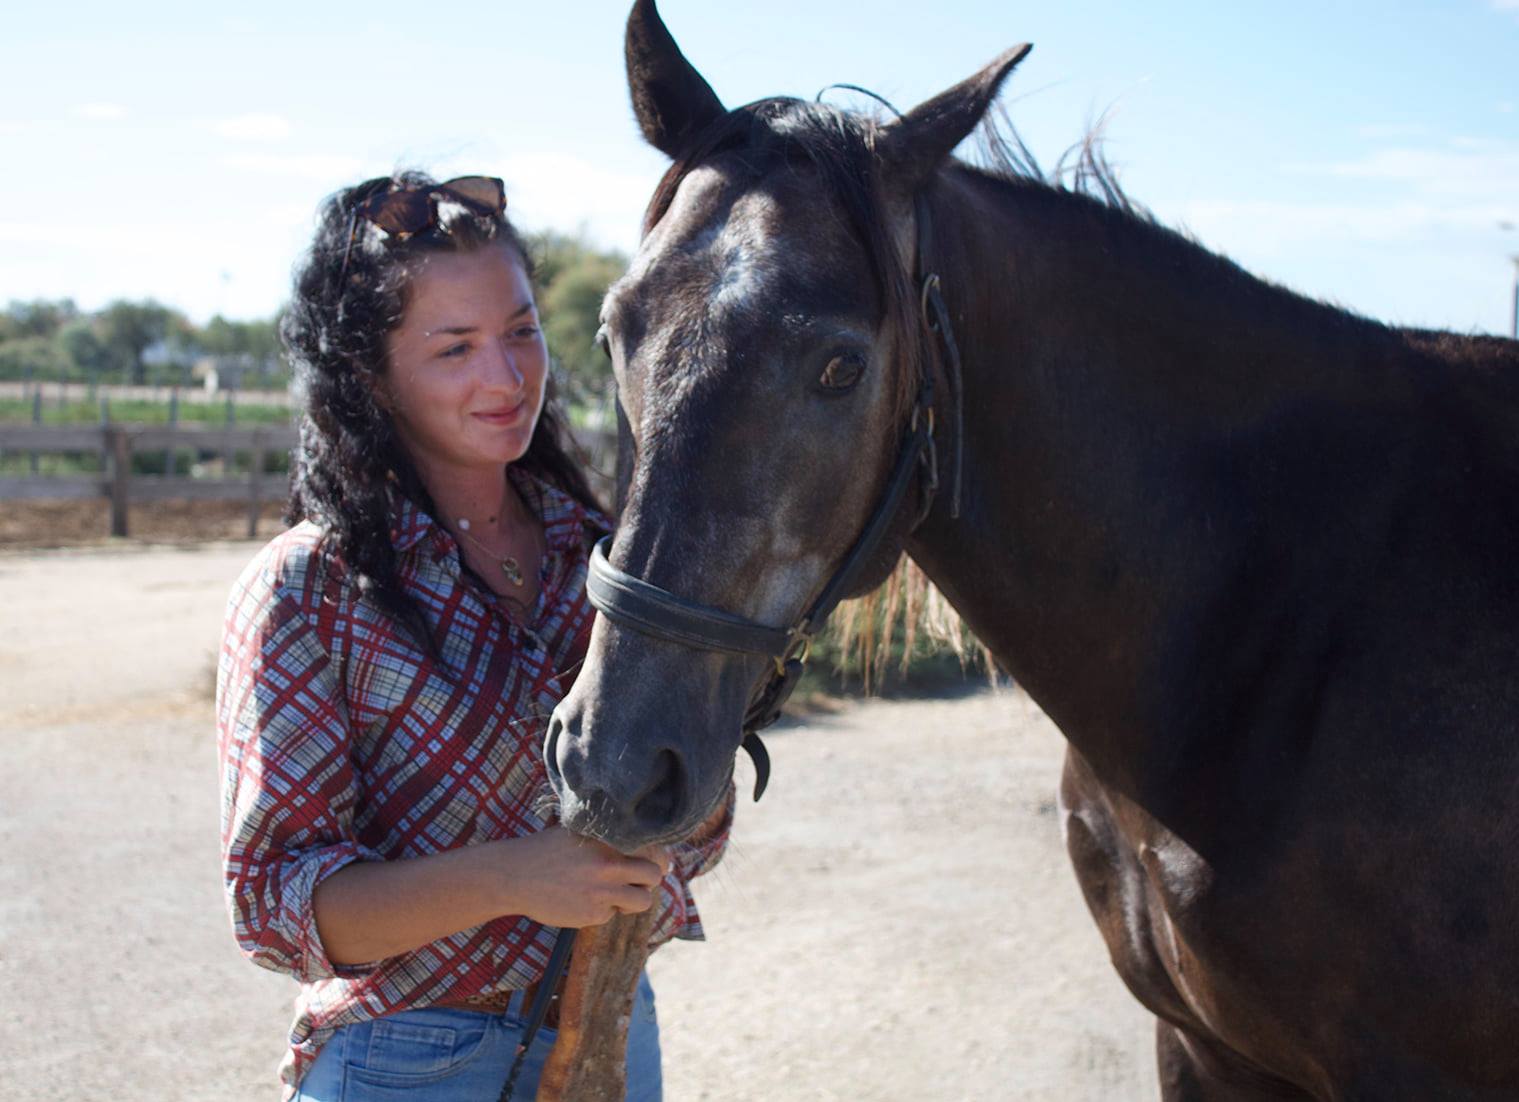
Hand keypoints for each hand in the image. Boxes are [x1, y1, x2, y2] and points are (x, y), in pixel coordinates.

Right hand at [494, 828, 672, 928]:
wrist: (515, 876)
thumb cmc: (547, 850)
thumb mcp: (579, 831)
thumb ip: (609, 837)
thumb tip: (646, 844)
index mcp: (609, 841)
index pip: (654, 852)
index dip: (659, 859)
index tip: (656, 864)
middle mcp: (610, 866)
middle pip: (653, 877)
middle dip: (650, 880)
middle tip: (639, 880)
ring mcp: (602, 893)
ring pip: (641, 902)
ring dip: (633, 899)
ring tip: (614, 893)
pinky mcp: (592, 915)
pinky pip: (612, 915)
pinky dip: (603, 910)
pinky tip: (582, 900)